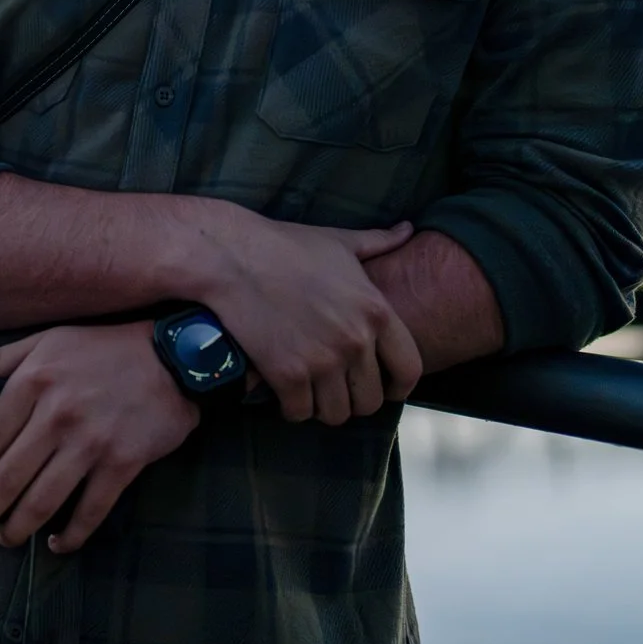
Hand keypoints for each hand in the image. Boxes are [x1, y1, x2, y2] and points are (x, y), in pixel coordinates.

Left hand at [0, 323, 199, 554]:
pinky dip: (71, 534)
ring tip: (5, 539)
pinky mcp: (123, 463)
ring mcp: (92, 441)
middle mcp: (57, 414)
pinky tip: (57, 543)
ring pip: (43, 500)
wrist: (172, 356)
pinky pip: (91, 510)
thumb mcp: (45, 342)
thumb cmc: (101, 348)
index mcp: (33, 382)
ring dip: (18, 528)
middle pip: (8, 478)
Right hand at [184, 213, 420, 424]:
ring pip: (337, 414)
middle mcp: (355, 341)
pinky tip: (285, 392)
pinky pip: (300, 412)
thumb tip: (406, 230)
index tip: (387, 388)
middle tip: (338, 389)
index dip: (400, 386)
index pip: (409, 368)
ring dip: (324, 407)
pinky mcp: (287, 375)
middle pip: (371, 401)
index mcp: (375, 311)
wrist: (233, 257)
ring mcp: (321, 362)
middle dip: (355, 399)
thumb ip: (378, 242)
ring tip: (312, 393)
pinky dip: (293, 407)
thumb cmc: (285, 246)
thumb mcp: (339, 241)